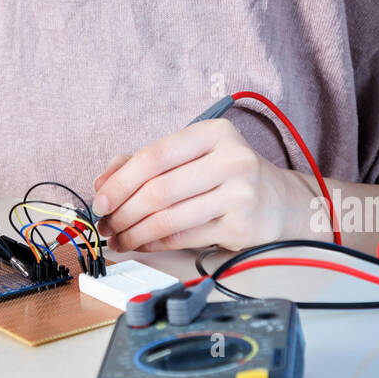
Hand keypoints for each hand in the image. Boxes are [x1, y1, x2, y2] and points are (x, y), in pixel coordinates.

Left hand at [91, 119, 312, 253]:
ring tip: (119, 238)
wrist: (279, 200)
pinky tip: (142, 243)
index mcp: (213, 133)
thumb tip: (102, 183)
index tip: (99, 200)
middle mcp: (231, 159)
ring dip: (135, 233)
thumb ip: (143, 162)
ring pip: (169, 218)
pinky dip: (155, 244)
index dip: (120, 182)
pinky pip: (184, 238)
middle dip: (123, 213)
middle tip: (106, 225)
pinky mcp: (241, 226)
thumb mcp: (190, 156)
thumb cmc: (224, 174)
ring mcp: (240, 194)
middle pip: (159, 190)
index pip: (154, 156)